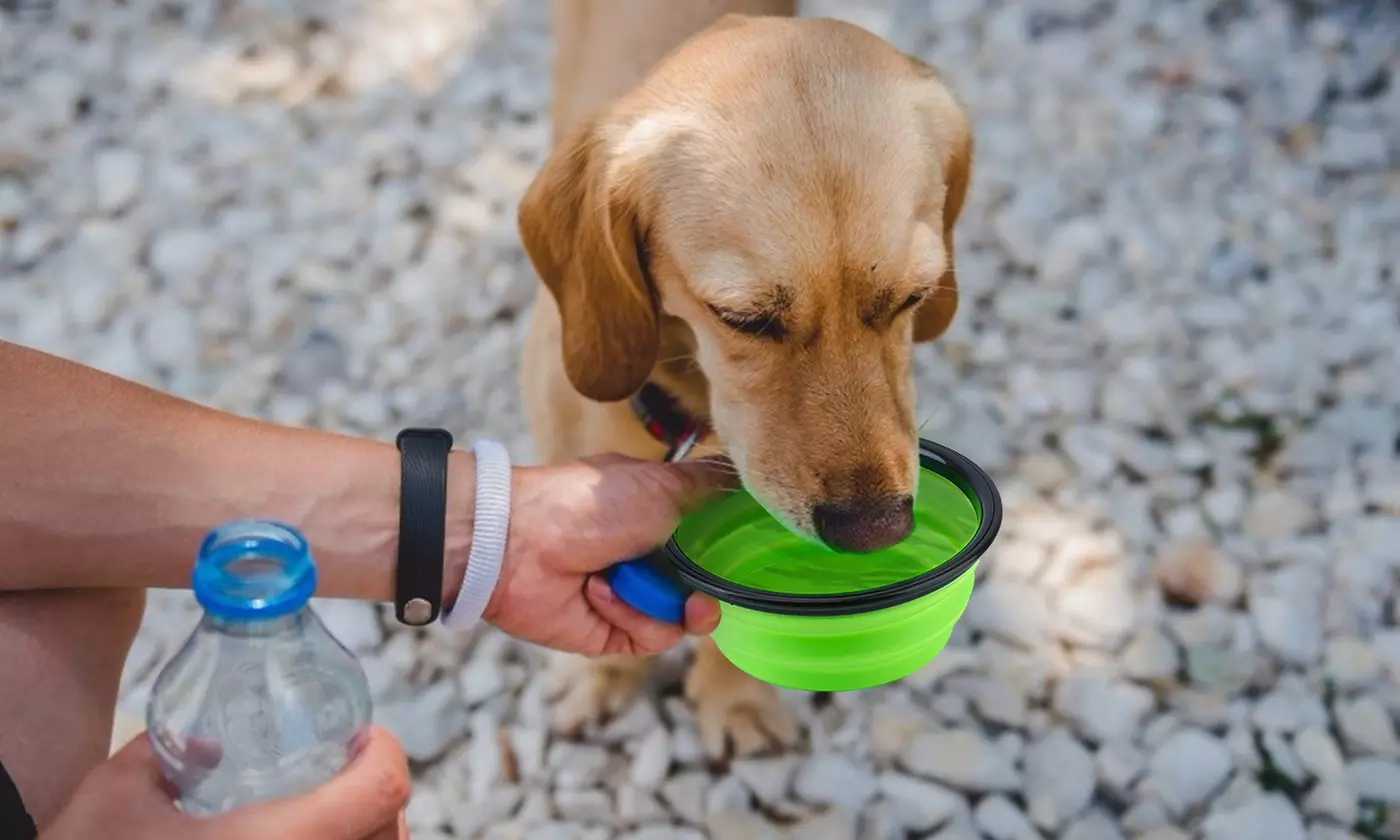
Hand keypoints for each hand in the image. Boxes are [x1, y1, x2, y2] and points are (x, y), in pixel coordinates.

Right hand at [40, 726, 409, 839]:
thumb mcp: (115, 798)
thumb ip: (167, 754)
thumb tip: (210, 745)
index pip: (381, 791)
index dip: (386, 753)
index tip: (364, 736)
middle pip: (389, 835)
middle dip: (381, 796)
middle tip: (349, 769)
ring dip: (369, 835)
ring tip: (335, 809)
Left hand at [483, 453, 734, 656]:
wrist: (518, 543)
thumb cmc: (589, 502)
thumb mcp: (661, 483)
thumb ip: (709, 483)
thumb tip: (746, 474)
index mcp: (658, 515)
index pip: (711, 540)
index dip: (729, 551)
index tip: (748, 554)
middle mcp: (648, 557)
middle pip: (705, 586)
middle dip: (708, 589)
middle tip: (700, 590)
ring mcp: (631, 596)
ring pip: (683, 617)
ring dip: (660, 600)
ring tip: (632, 582)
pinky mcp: (612, 632)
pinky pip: (650, 636)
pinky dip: (631, 615)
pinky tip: (601, 593)